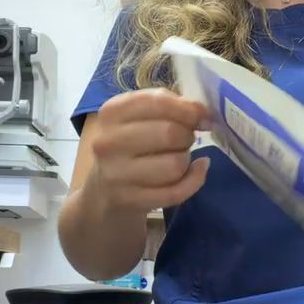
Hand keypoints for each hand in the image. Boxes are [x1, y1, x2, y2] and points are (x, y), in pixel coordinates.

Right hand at [89, 88, 211, 210]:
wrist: (101, 191)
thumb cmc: (127, 145)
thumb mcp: (138, 117)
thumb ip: (170, 106)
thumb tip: (202, 111)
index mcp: (112, 112)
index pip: (158, 102)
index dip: (188, 109)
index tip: (202, 115)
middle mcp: (109, 142)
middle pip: (169, 133)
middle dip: (187, 135)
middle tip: (185, 139)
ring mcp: (117, 174)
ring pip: (174, 164)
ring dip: (186, 160)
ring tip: (179, 157)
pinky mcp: (129, 200)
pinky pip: (175, 192)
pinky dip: (193, 181)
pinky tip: (194, 172)